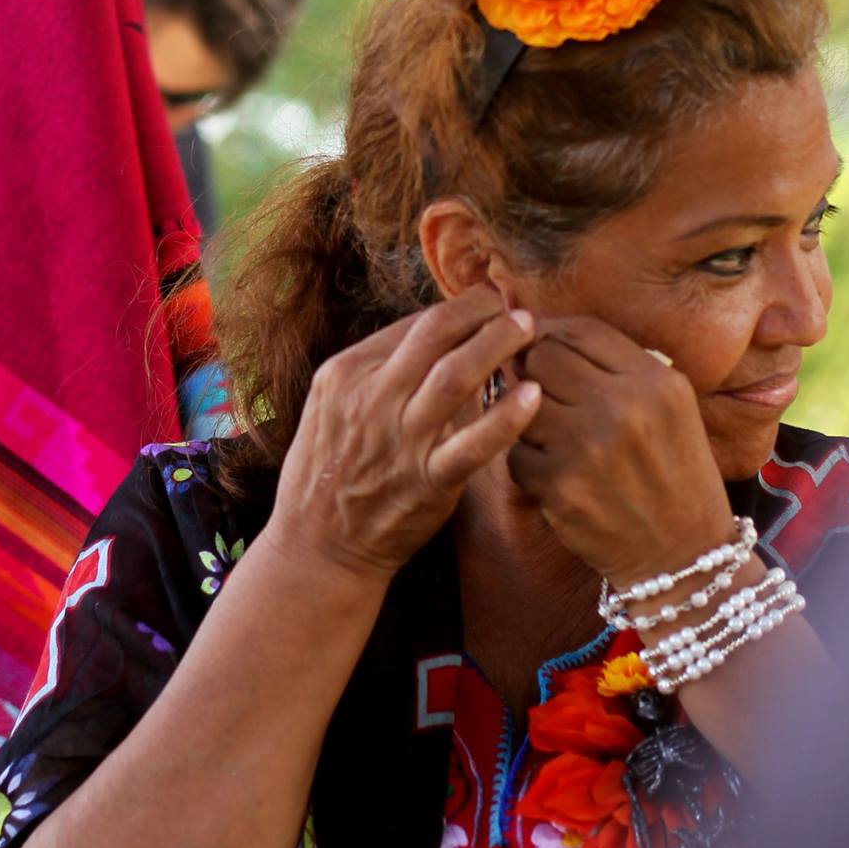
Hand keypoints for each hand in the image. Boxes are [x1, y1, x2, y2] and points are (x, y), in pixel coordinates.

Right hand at [266, 289, 541, 583]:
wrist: (316, 547)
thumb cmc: (329, 471)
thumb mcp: (331, 407)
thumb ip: (373, 372)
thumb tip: (426, 336)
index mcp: (345, 373)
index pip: (411, 325)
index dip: (455, 308)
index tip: (484, 302)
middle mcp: (371, 398)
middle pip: (436, 334)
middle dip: (480, 309)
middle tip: (512, 300)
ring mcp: (400, 440)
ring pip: (456, 376)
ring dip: (498, 344)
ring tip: (528, 328)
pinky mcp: (427, 481)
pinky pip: (473, 445)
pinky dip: (505, 418)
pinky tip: (533, 396)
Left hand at [508, 316, 733, 587]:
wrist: (684, 557)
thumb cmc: (673, 474)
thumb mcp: (670, 407)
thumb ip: (619, 366)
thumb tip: (547, 332)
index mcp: (655, 382)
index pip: (581, 329)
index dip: (553, 333)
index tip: (543, 347)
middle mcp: (623, 407)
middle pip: (543, 356)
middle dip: (533, 369)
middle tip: (538, 390)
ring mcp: (588, 447)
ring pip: (522, 402)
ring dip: (527, 416)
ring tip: (549, 433)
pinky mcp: (560, 486)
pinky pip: (516, 452)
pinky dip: (527, 461)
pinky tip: (554, 472)